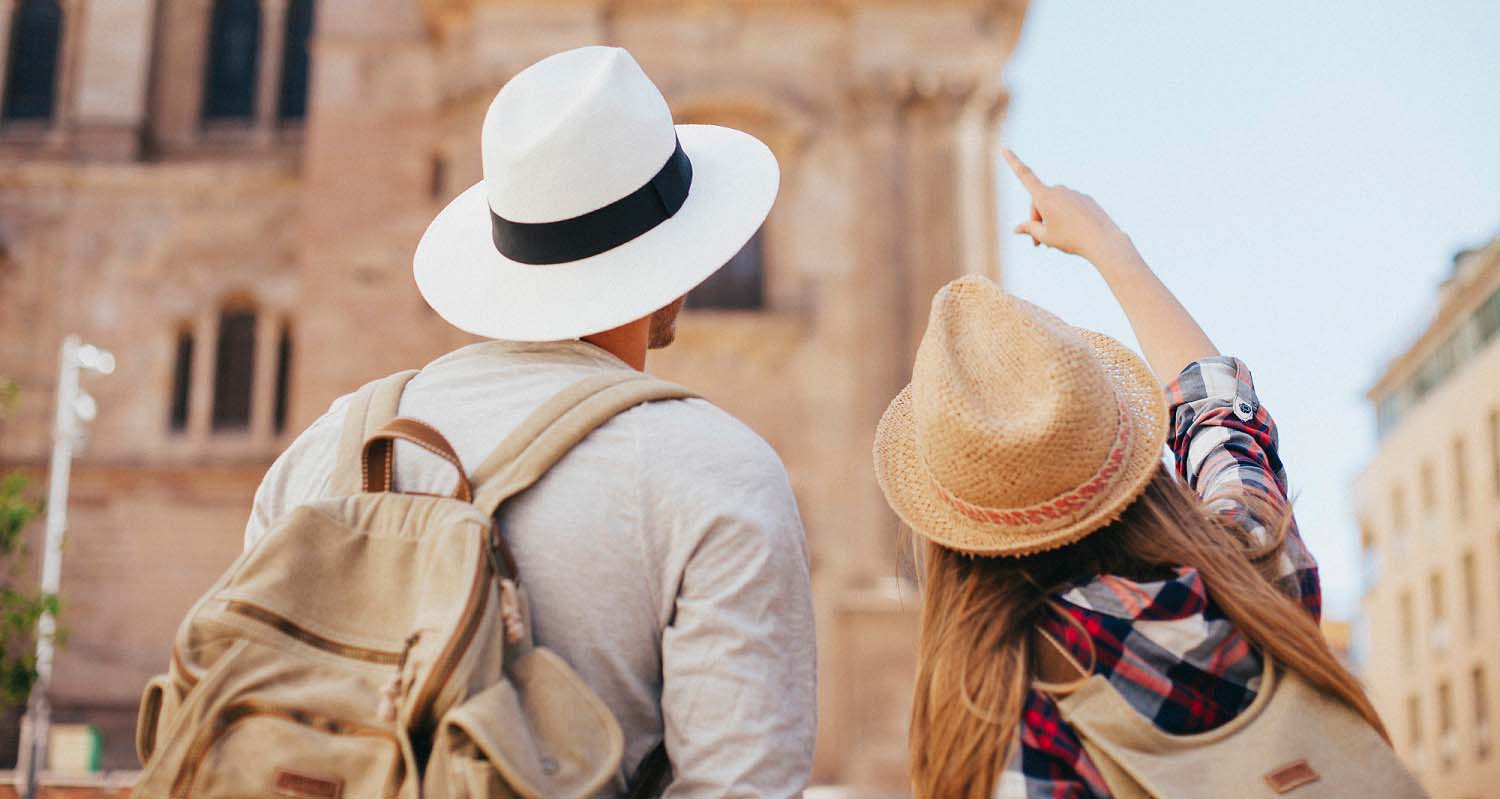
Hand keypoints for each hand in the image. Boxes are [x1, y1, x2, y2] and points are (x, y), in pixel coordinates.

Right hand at [1003, 148, 1129, 262]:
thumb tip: (1017, 229)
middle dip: (1037, 220)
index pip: (1024, 175)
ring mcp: (1073, 193)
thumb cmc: (1070, 239)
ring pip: (1055, 206)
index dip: (1013, 162)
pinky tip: (1072, 232)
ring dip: (1052, 220)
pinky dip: (1066, 218)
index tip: (1004, 148)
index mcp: (1044, 196)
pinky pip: (1070, 207)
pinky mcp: (1085, 199)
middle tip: (1038, 244)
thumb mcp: (1045, 236)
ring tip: (1055, 241)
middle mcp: (1058, 190)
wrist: (1101, 240)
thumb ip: (1030, 229)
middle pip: (1039, 202)